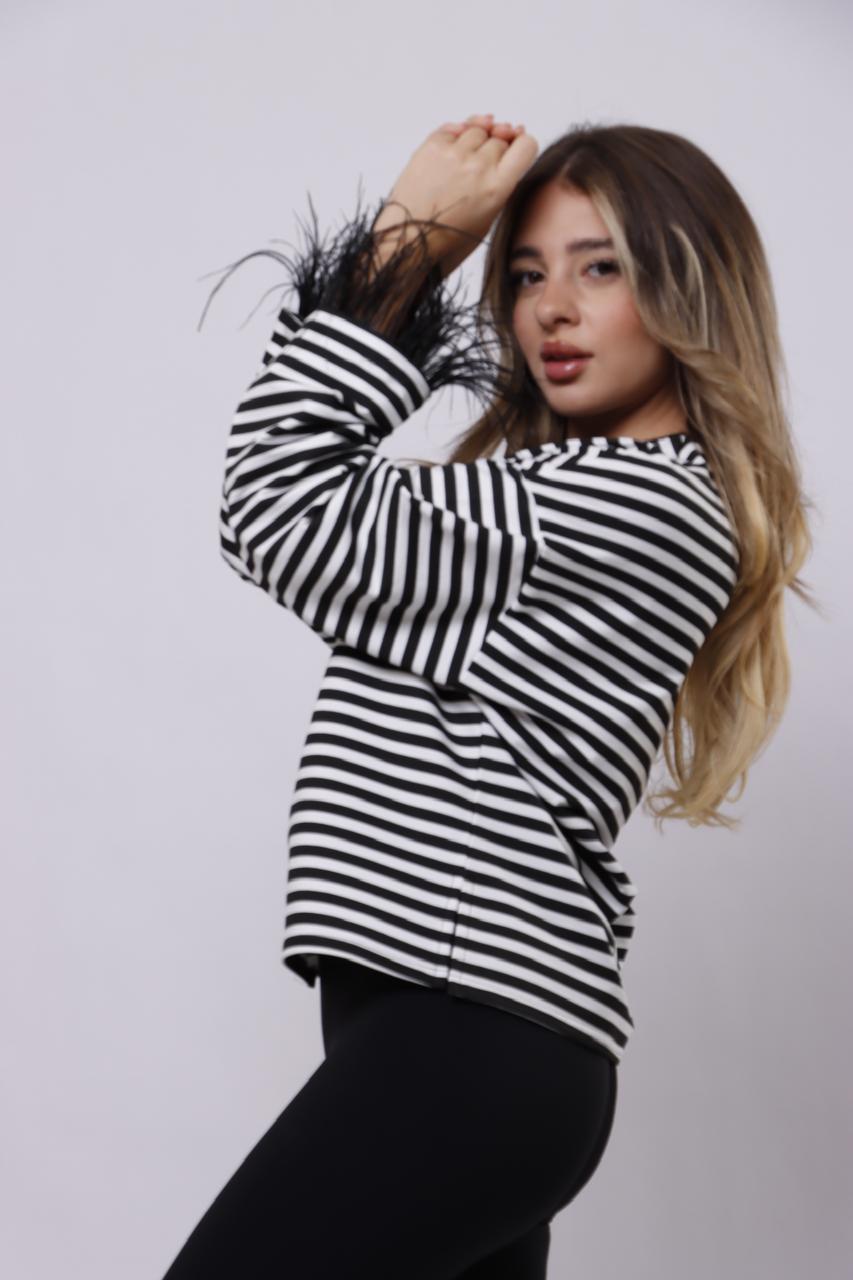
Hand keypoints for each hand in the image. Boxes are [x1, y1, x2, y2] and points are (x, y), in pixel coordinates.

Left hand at [371, 113, 538, 277]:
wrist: (409, 237)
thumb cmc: (446, 234)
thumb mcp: (489, 217)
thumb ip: (503, 181)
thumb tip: (510, 142)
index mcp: (497, 187)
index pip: (526, 145)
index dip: (521, 144)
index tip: (515, 149)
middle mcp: (478, 166)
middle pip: (500, 138)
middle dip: (495, 149)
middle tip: (480, 171)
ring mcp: (454, 154)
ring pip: (478, 129)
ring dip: (474, 141)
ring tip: (463, 166)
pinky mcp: (432, 146)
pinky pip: (454, 129)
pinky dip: (455, 137)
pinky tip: (452, 154)